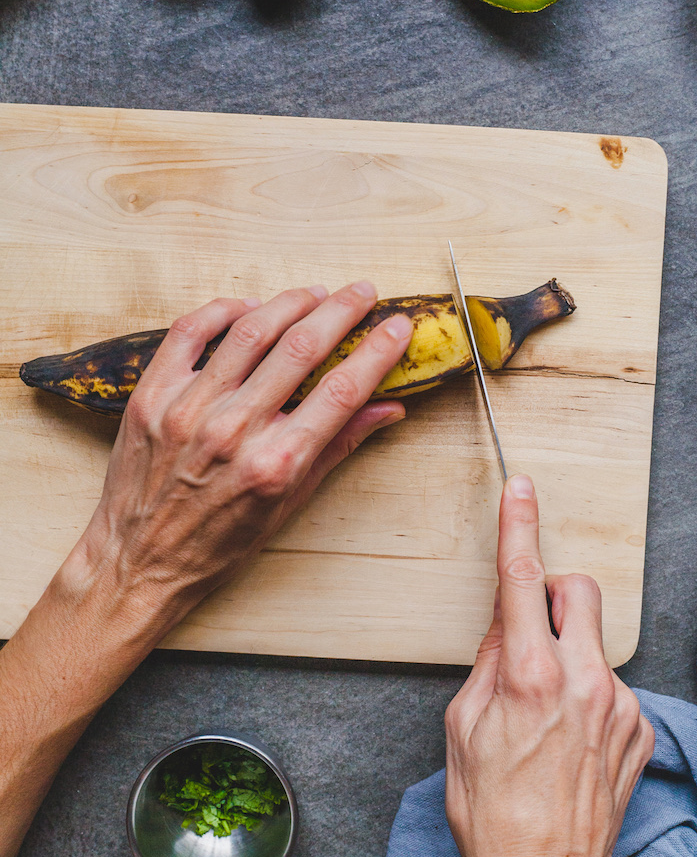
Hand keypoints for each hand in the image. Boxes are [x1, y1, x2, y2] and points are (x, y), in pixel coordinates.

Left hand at [60, 281, 413, 635]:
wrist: (138, 564)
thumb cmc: (217, 544)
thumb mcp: (289, 505)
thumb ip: (338, 447)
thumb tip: (388, 409)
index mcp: (276, 464)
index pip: (341, 390)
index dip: (376, 351)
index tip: (397, 326)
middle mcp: (232, 431)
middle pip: (301, 348)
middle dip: (341, 311)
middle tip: (363, 292)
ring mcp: (187, 409)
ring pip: (249, 331)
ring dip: (289, 303)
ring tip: (314, 294)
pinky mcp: (151, 396)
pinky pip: (188, 332)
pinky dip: (222, 310)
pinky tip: (248, 307)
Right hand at [444, 475, 653, 856]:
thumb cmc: (492, 814)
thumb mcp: (463, 728)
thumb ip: (487, 661)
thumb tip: (504, 623)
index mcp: (531, 676)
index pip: (523, 577)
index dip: (519, 524)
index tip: (521, 488)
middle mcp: (586, 682)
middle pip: (581, 590)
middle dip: (553, 592)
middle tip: (528, 627)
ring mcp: (621, 706)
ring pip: (597, 640)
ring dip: (568, 652)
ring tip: (542, 710)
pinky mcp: (641, 729)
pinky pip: (613, 683)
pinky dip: (588, 692)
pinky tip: (567, 737)